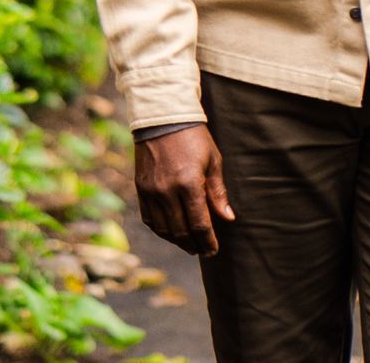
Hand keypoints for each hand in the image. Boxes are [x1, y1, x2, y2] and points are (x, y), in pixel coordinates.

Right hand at [134, 124, 235, 255]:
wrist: (164, 119)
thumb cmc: (194, 138)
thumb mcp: (213, 160)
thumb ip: (218, 192)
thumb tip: (228, 218)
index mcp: (189, 183)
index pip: (199, 223)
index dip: (208, 241)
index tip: (214, 250)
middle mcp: (168, 191)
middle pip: (181, 230)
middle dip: (194, 245)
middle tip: (203, 250)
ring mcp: (152, 191)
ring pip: (164, 229)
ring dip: (177, 241)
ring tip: (189, 245)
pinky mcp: (141, 189)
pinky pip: (149, 219)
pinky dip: (161, 230)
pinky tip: (171, 232)